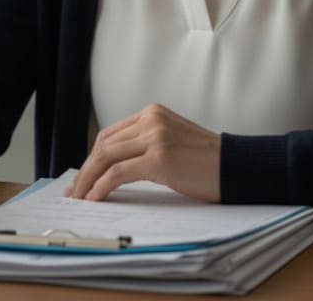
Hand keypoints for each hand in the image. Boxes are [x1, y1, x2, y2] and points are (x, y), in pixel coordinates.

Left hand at [65, 104, 220, 203]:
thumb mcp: (173, 143)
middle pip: (104, 144)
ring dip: (87, 180)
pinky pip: (118, 172)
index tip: (83, 177)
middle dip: (85, 170)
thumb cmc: (208, 162)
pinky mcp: (159, 158)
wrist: (239, 167)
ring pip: (106, 157)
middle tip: (73, 191)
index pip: (110, 134)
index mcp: (153, 113)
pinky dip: (101, 186)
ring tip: (79, 198)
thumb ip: (146, 146)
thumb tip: (113, 169)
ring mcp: (155, 137)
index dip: (92, 158)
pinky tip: (94, 198)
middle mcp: (151, 120)